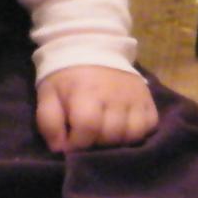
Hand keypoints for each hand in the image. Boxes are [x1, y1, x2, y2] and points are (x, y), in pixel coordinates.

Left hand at [35, 65, 157, 153]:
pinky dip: (136, 134)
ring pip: (132, 135)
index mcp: (87, 92)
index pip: (88, 127)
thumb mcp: (48, 94)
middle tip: (87, 137)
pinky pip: (149, 127)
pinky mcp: (149, 100)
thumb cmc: (66, 75)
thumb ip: (49, 122)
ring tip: (104, 134)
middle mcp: (115, 95)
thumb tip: (59, 150)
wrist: (92, 47)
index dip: (77, 143)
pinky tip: (122, 129)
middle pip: (111, 135)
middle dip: (96, 143)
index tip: (70, 144)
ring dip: (116, 141)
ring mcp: (136, 98)